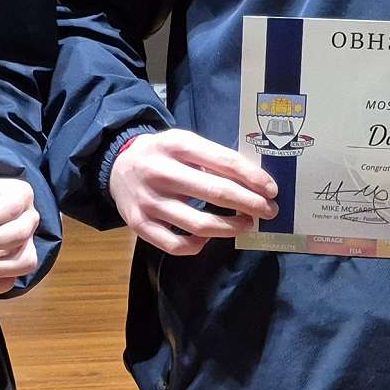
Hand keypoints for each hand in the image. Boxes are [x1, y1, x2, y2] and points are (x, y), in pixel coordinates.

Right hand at [109, 129, 279, 256]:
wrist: (117, 166)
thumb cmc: (162, 155)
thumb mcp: (185, 144)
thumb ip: (214, 159)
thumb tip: (255, 183)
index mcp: (176, 145)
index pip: (223, 161)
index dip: (252, 178)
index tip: (272, 190)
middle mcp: (160, 172)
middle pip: (216, 192)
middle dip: (250, 204)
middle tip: (268, 211)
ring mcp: (149, 201)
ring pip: (199, 223)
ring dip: (231, 227)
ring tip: (246, 224)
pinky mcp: (139, 224)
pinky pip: (176, 245)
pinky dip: (198, 245)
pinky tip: (208, 238)